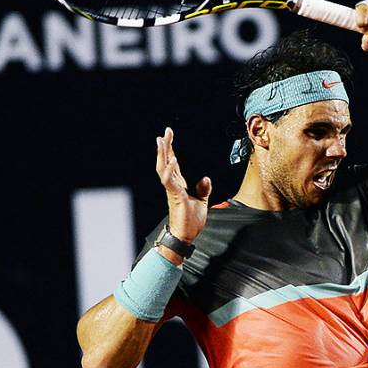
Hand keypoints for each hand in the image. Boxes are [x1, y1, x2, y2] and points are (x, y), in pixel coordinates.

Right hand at [155, 127, 211, 244]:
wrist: (186, 236)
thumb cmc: (191, 221)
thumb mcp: (202, 201)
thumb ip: (203, 189)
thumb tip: (206, 177)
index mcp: (178, 184)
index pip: (173, 163)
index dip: (170, 149)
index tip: (169, 135)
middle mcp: (172, 185)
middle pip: (166, 161)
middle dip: (166, 146)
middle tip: (166, 131)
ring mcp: (172, 190)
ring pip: (163, 168)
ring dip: (163, 154)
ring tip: (162, 141)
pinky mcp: (175, 196)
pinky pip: (169, 181)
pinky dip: (170, 170)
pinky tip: (172, 161)